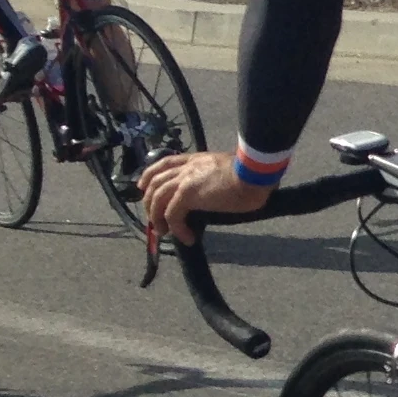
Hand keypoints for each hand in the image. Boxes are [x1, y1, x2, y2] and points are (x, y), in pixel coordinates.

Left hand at [141, 151, 267, 244]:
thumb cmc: (252, 173)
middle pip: (155, 181)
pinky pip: (172, 215)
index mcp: (196, 159)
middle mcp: (187, 167)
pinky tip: (187, 238)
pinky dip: (176, 228)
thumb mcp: (229, 171)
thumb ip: (216, 178)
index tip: (143, 186)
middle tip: (153, 218)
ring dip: (156, 217)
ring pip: (157, 198)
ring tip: (165, 232)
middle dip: (149, 201)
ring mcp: (185, 179)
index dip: (149, 174)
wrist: (255, 174)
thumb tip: (218, 193)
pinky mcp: (187, 194)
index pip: (165, 162)